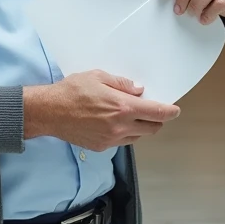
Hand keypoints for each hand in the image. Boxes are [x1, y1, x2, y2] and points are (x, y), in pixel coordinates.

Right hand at [24, 70, 180, 150]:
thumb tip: (139, 90)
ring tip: (133, 115)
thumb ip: (122, 84)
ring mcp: (111, 140)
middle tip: (154, 111)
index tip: (175, 110)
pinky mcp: (101, 147)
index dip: (169, 112)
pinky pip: (122, 142)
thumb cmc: (72, 90)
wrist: (49, 112)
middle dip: (157, 120)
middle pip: (151, 129)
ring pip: (138, 137)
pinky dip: (126, 133)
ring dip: (141, 127)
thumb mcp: (98, 76)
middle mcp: (120, 127)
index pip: (156, 113)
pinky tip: (117, 123)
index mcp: (122, 107)